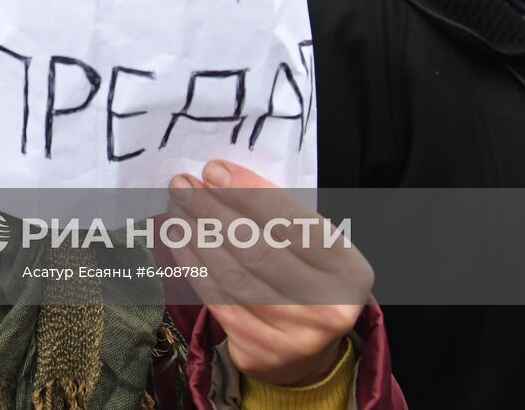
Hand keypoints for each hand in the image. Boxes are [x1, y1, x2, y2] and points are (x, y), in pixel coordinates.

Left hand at [167, 160, 371, 386]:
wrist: (308, 352)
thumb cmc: (306, 280)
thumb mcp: (310, 246)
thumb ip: (275, 212)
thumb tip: (217, 177)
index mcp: (348, 269)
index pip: (291, 222)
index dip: (248, 194)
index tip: (213, 171)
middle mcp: (327, 306)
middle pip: (256, 249)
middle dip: (213, 211)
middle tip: (182, 186)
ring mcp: (293, 335)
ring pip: (232, 276)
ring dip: (196, 236)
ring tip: (176, 207)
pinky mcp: (259, 352)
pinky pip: (217, 300)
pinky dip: (192, 265)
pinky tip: (178, 240)